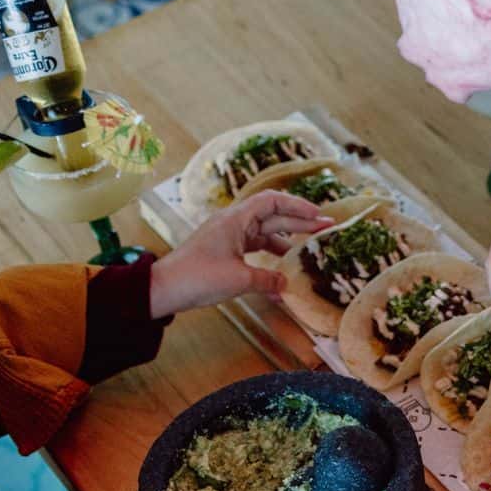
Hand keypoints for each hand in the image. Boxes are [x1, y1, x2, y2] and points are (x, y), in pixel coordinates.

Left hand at [147, 190, 334, 317]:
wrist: (164, 288)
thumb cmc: (198, 277)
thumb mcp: (239, 280)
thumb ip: (268, 281)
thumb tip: (286, 285)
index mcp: (236, 220)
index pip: (272, 201)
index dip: (298, 206)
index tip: (318, 215)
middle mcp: (233, 223)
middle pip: (272, 216)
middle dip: (300, 222)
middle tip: (326, 228)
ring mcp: (228, 237)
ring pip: (264, 233)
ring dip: (287, 239)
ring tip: (310, 247)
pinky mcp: (224, 251)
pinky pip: (254, 248)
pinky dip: (270, 255)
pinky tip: (284, 268)